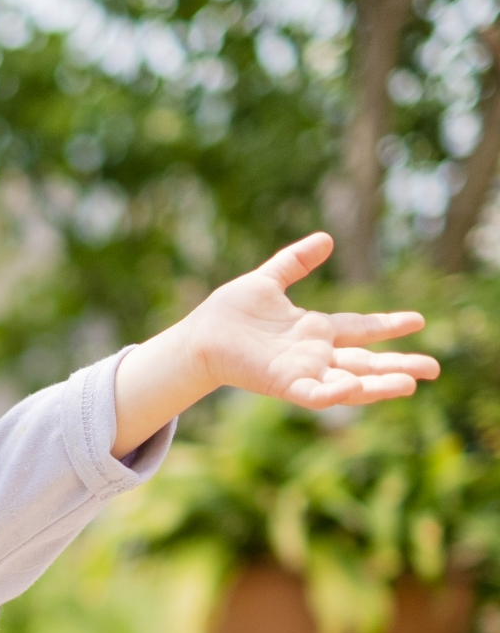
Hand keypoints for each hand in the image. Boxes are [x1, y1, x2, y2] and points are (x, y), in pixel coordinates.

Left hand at [184, 232, 438, 407]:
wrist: (198, 336)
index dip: (389, 326)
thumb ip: (295, 262)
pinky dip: (334, 393)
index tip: (418, 321)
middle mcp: (314, 355)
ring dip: (379, 385)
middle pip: (365, 362)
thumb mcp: (269, 280)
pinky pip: (314, 394)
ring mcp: (301, 372)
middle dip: (399, 365)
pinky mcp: (283, 384)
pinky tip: (355, 388)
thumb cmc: (229, 313)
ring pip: (348, 382)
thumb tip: (326, 238)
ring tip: (411, 384)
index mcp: (314, 330)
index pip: (360, 329)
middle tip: (434, 368)